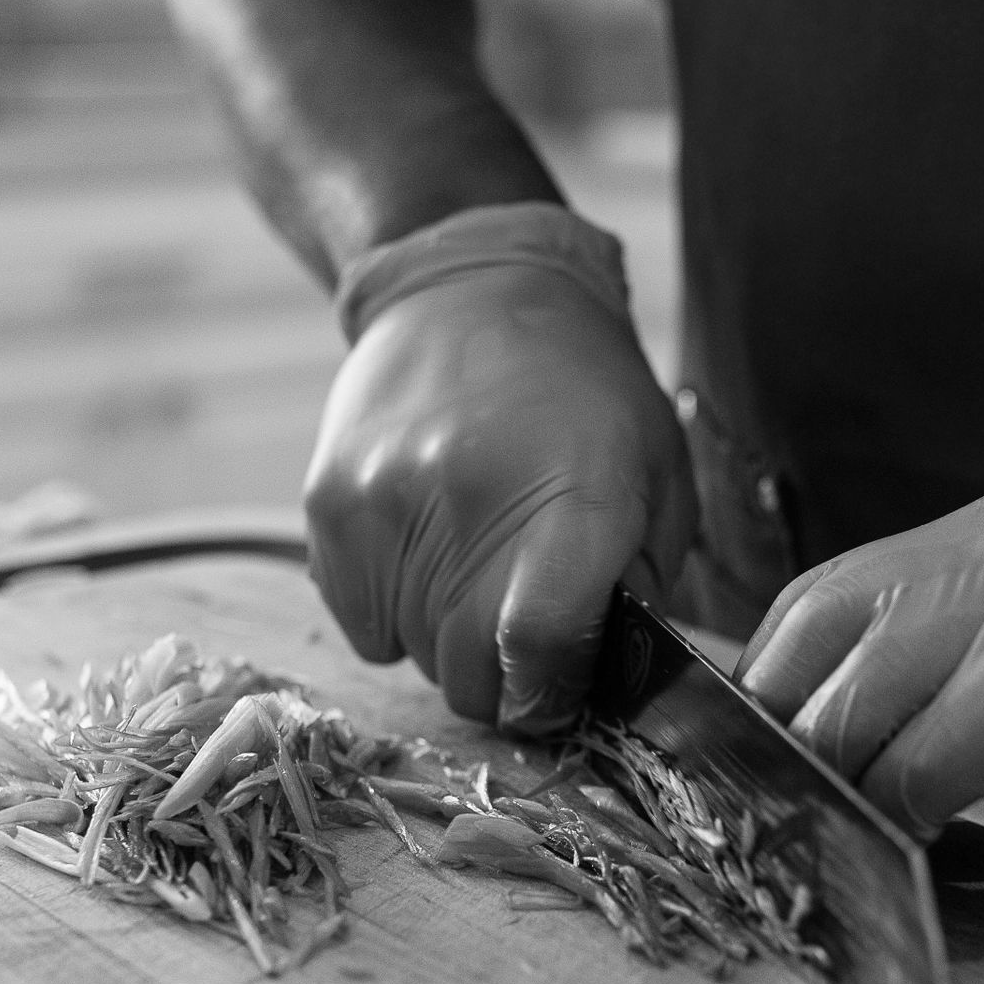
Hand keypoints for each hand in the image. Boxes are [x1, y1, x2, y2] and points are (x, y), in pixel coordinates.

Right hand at [304, 262, 696, 730]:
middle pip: (470, 675)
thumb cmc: (583, 391)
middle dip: (503, 678)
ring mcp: (385, 504)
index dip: (551, 692)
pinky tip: (427, 553)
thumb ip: (639, 585)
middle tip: (523, 629)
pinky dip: (396, 616)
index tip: (560, 689)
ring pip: (416, 657)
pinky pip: (364, 628)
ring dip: (451, 640)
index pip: (539, 644)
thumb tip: (598, 680)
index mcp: (572, 494)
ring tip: (476, 563)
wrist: (470, 291)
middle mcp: (469, 499)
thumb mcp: (655, 475)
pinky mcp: (328, 508)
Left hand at [736, 488, 983, 872]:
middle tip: (755, 823)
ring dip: (827, 795)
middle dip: (774, 744)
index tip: (741, 760)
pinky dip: (895, 824)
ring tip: (816, 855)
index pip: (830, 597)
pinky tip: (900, 861)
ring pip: (858, 708)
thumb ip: (976, 670)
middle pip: (821, 645)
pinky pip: (923, 767)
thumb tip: (859, 757)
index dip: (769, 683)